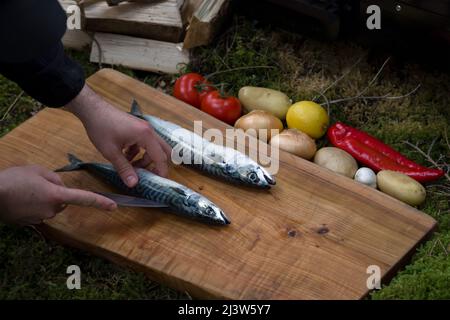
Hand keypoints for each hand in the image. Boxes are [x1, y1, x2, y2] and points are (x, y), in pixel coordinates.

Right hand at [0, 165, 116, 225]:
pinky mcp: (30, 223)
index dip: (100, 202)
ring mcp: (41, 218)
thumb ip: (55, 178)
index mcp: (56, 195)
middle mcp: (52, 210)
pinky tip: (20, 199)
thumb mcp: (38, 171)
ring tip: (25, 191)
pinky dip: (33, 206)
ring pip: (50, 206)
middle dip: (55, 193)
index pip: (84, 198)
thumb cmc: (14, 180)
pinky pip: (38, 212)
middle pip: (62, 200)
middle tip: (37, 184)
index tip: (114, 206)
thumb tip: (60, 187)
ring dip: (43, 199)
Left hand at [66, 84, 171, 187]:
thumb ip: (124, 169)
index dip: (161, 171)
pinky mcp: (138, 128)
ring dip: (145, 159)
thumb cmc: (101, 128)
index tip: (159, 182)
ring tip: (131, 167)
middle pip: (162, 151)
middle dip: (156, 164)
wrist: (92, 110)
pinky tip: (125, 156)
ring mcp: (144, 128)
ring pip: (153, 148)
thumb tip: (133, 184)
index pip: (160, 157)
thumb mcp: (111, 152)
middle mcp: (149, 131)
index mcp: (146, 135)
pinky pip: (145, 143)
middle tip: (149, 175)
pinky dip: (139, 152)